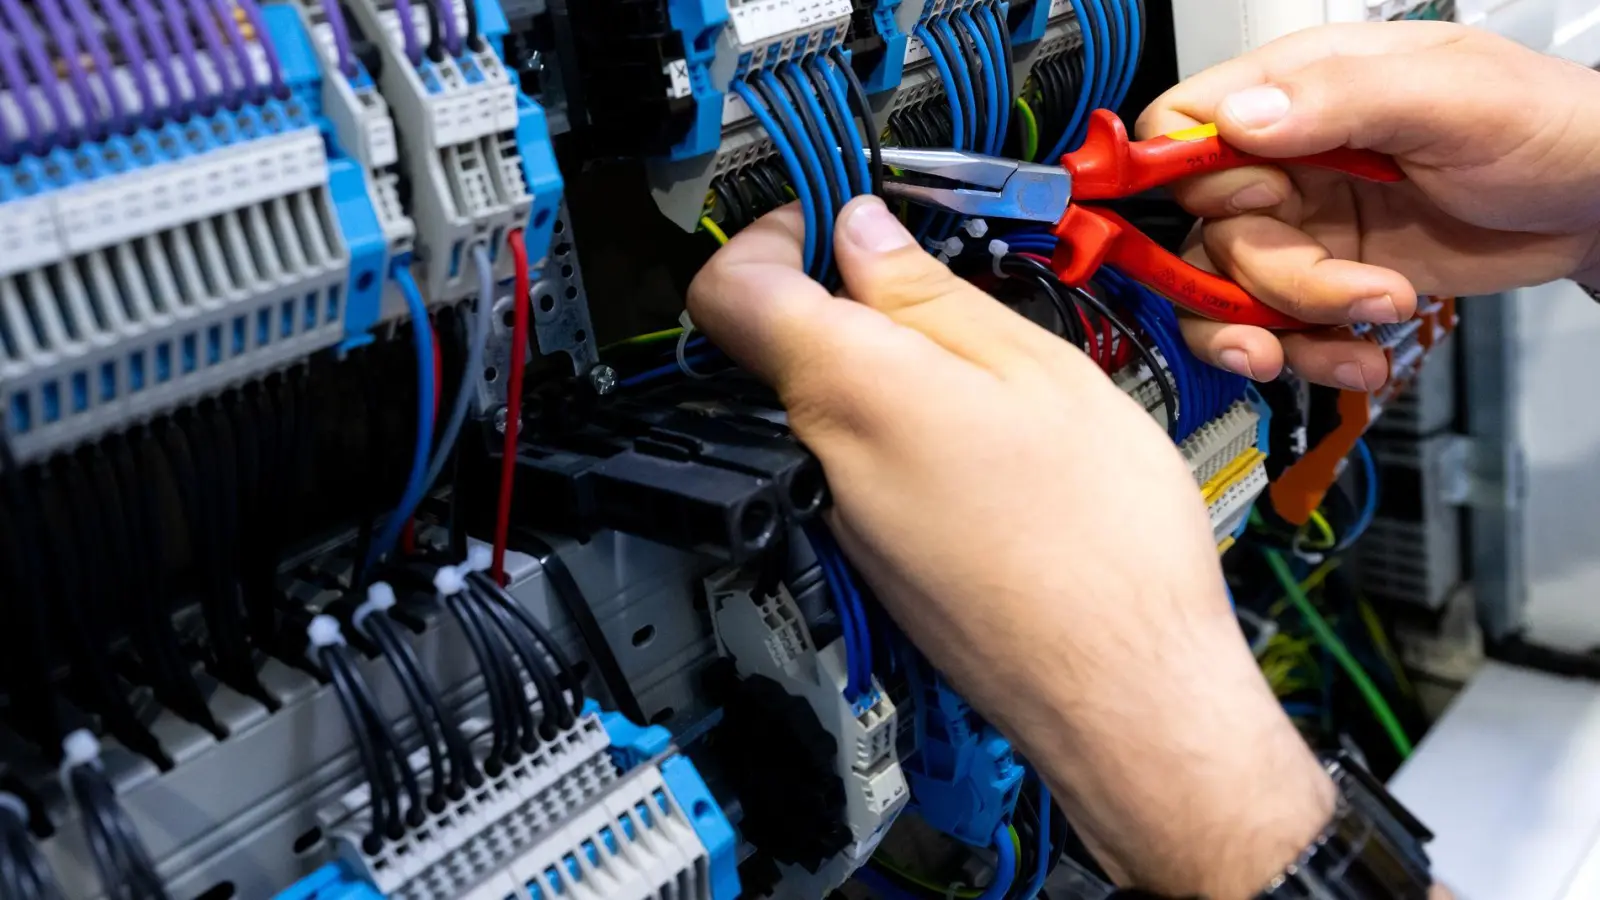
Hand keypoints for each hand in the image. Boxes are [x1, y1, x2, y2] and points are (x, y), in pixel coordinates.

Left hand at [689, 197, 1333, 898]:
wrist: (1125, 698)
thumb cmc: (1103, 545)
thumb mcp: (1037, 370)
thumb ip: (931, 295)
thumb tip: (862, 237)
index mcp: (850, 392)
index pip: (731, 289)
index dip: (770, 233)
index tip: (829, 216)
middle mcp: (822, 460)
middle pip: (780, 344)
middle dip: (846, 295)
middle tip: (937, 280)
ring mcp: (840, 519)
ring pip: (828, 403)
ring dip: (886, 363)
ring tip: (988, 370)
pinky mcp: (871, 558)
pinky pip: (859, 463)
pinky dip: (904, 426)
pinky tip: (988, 441)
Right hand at [1138, 21, 1599, 389]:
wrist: (1598, 205)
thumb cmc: (1546, 125)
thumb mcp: (1453, 96)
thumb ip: (1343, 98)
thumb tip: (1240, 117)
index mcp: (1301, 90)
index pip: (1183, 122)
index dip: (1178, 174)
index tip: (1220, 216)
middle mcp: (1287, 159)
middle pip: (1208, 231)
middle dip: (1267, 279)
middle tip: (1348, 288)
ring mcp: (1304, 224)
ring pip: (1231, 293)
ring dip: (1289, 328)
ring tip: (1365, 325)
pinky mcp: (1327, 280)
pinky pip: (1277, 331)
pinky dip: (1311, 355)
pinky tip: (1361, 355)